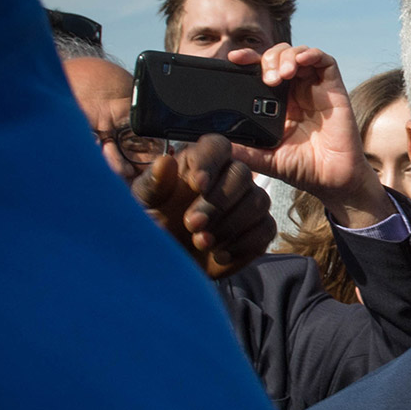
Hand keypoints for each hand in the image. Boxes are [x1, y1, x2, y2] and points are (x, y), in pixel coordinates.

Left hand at [131, 134, 274, 278]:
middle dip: (218, 202)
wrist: (170, 264)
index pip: (217, 146)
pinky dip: (243, 244)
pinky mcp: (259, 229)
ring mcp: (247, 203)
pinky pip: (266, 229)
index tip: (197, 184)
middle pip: (241, 174)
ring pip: (258, 201)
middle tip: (192, 224)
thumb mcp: (144, 206)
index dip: (211, 161)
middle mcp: (228, 178)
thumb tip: (165, 162)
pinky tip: (219, 254)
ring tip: (201, 243)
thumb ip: (152, 184)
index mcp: (199, 163)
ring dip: (230, 225)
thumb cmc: (155, 226)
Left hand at [226, 43, 393, 227]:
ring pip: (298, 53)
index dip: (248, 59)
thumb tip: (216, 145)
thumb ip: (244, 151)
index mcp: (277, 103)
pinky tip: (302, 61)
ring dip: (286, 56)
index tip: (234, 59)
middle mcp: (295, 91)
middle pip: (278, 56)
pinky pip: (325, 60)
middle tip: (267, 79)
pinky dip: (312, 53)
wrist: (332, 181)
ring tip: (282, 74)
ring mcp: (315, 88)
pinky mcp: (334, 89)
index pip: (260, 71)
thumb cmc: (303, 169)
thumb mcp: (265, 159)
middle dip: (268, 59)